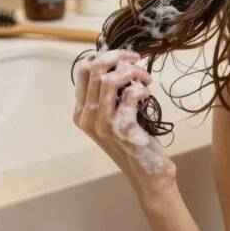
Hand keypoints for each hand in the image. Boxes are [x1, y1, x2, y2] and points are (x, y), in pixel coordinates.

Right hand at [72, 48, 176, 203]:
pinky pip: (131, 94)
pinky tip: (148, 94)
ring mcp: (103, 124)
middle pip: (95, 69)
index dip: (104, 56)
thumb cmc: (133, 141)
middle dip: (118, 56)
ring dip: (133, 71)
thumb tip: (118, 61)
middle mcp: (88, 118)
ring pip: (111, 79)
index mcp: (82, 113)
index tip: (124, 57)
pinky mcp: (122, 128)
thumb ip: (108, 94)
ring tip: (145, 78)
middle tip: (136, 59)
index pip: (83, 71)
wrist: (147, 173)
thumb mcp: (112, 117)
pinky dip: (142, 88)